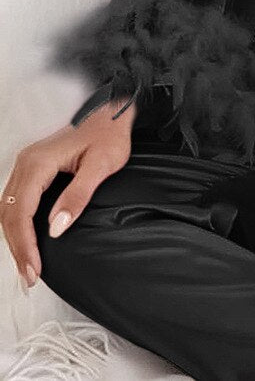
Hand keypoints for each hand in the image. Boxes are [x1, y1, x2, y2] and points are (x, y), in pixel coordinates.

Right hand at [1, 98, 135, 289]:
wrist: (112, 112)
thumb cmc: (110, 133)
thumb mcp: (102, 165)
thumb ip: (79, 195)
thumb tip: (57, 227)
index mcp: (38, 162)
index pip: (20, 212)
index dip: (24, 244)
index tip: (34, 268)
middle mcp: (26, 162)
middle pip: (8, 214)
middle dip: (16, 247)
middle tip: (29, 275)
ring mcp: (27, 164)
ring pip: (7, 208)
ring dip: (14, 238)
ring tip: (27, 264)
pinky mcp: (33, 167)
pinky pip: (15, 200)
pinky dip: (17, 223)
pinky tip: (27, 239)